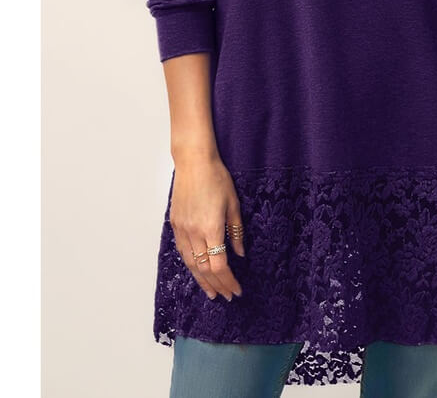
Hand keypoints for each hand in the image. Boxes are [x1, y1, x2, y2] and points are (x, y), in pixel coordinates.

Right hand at [169, 153, 244, 300]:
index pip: (219, 265)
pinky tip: (197, 271)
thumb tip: (239, 253)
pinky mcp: (175, 224)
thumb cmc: (216, 178)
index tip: (236, 290)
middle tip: (227, 296)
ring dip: (202, 280)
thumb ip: (236, 231)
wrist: (193, 162)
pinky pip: (182, 251)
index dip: (228, 281)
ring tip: (212, 292)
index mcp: (211, 228)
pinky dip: (191, 265)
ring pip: (191, 264)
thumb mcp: (233, 204)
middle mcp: (194, 232)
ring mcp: (182, 229)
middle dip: (217, 285)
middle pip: (204, 269)